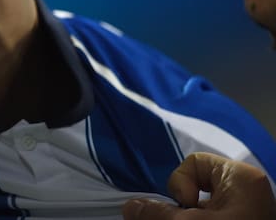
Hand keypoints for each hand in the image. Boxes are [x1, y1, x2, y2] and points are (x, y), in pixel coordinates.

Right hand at [122, 152, 275, 218]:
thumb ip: (156, 213)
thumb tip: (130, 207)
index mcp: (241, 178)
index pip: (195, 163)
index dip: (182, 185)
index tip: (189, 208)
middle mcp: (247, 191)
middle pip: (197, 187)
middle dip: (182, 208)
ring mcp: (247, 212)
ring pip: (202, 208)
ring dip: (187, 218)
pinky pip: (212, 218)